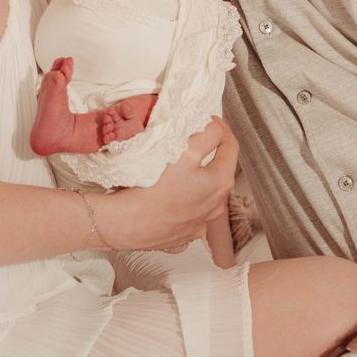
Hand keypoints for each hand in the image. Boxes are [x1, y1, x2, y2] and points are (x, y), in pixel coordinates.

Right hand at [96, 93, 156, 146]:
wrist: (141, 143)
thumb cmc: (136, 131)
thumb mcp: (134, 120)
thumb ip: (129, 112)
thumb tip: (123, 104)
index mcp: (118, 121)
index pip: (111, 115)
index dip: (110, 113)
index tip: (110, 111)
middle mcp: (113, 128)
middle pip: (106, 122)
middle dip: (106, 120)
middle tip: (109, 119)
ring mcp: (112, 136)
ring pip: (105, 131)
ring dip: (106, 128)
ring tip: (110, 126)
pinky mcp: (112, 144)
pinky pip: (107, 141)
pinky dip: (107, 138)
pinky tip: (112, 135)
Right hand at [106, 118, 236, 249]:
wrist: (125, 223)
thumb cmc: (153, 188)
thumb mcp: (184, 152)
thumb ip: (206, 135)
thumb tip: (215, 128)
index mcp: (220, 183)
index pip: (231, 147)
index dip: (221, 129)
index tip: (210, 120)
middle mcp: (216, 206)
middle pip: (219, 171)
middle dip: (209, 155)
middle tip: (193, 142)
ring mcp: (200, 224)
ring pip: (204, 194)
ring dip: (196, 181)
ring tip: (178, 170)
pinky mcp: (183, 235)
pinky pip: (188, 214)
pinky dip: (183, 203)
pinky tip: (169, 197)